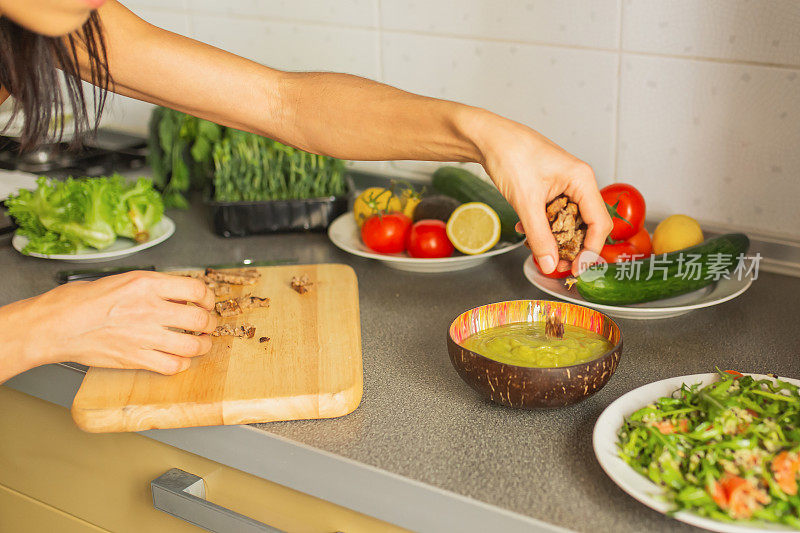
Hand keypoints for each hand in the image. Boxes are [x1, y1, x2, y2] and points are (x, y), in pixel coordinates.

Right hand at [0, 271, 216, 380]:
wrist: (54, 325)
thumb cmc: (79, 301)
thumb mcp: (122, 280)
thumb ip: (153, 287)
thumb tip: (179, 294)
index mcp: (146, 284)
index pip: (196, 290)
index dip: (208, 298)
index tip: (207, 302)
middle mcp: (149, 309)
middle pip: (200, 319)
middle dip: (210, 323)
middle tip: (208, 324)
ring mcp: (143, 336)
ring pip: (192, 346)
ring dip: (202, 346)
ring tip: (200, 343)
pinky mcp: (135, 358)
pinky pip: (172, 366)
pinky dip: (181, 364)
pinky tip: (179, 359)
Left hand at [470, 112, 611, 274]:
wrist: (487, 138)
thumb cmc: (510, 155)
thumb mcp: (526, 202)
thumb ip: (540, 236)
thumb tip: (550, 264)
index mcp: (582, 180)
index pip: (599, 223)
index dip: (591, 250)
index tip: (576, 269)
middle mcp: (578, 183)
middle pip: (586, 225)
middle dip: (571, 248)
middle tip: (555, 266)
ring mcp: (564, 186)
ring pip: (568, 222)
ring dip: (553, 238)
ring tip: (536, 250)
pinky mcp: (549, 189)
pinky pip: (553, 215)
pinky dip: (541, 227)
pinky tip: (524, 230)